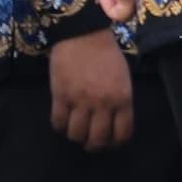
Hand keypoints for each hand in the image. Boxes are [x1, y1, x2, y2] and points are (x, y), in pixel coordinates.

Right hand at [47, 28, 136, 151]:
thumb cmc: (106, 54)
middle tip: (90, 142)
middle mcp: (103, 103)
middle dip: (94, 145)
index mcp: (123, 98)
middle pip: (97, 140)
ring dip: (76, 137)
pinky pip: (58, 123)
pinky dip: (60, 126)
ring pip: (76, 135)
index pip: (122, 133)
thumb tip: (113, 121)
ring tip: (76, 131)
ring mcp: (80, 101)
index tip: (110, 142)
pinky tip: (63, 120)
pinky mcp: (60, 96)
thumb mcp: (123, 78)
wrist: (83, 35)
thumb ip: (120, 100)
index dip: (116, 142)